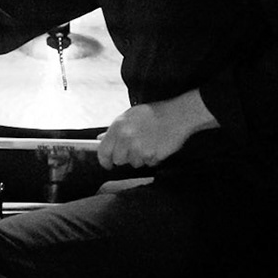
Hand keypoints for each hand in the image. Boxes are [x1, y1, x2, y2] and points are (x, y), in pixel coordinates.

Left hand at [97, 90, 217, 169]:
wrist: (178, 115)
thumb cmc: (153, 114)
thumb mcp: (130, 116)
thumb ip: (113, 129)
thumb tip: (99, 138)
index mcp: (118, 127)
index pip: (103, 152)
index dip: (105, 160)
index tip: (108, 164)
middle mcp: (127, 139)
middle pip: (119, 160)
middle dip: (126, 157)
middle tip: (135, 147)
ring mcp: (141, 148)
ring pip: (135, 163)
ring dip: (140, 158)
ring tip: (148, 143)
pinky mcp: (154, 156)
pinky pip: (149, 163)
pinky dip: (153, 158)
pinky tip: (157, 145)